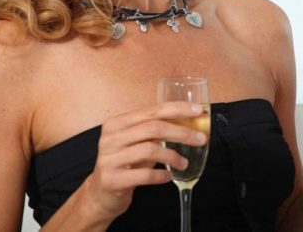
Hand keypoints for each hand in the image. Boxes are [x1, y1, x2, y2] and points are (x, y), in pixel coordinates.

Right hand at [78, 102, 208, 222]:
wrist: (101, 193)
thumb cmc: (125, 163)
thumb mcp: (136, 142)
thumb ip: (155, 129)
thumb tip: (190, 120)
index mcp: (117, 123)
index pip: (152, 110)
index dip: (178, 109)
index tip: (198, 111)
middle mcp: (110, 138)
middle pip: (153, 128)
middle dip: (182, 132)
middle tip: (200, 139)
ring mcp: (108, 159)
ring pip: (150, 150)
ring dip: (173, 156)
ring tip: (184, 163)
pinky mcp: (111, 180)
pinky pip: (144, 175)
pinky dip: (161, 175)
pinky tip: (168, 177)